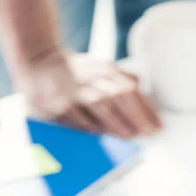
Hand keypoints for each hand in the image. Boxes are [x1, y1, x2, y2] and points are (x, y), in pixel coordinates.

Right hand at [16, 50, 161, 136]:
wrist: (37, 60)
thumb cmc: (73, 71)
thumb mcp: (99, 67)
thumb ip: (121, 77)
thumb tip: (140, 84)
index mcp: (104, 70)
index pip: (130, 89)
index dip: (146, 107)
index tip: (158, 124)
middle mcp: (90, 78)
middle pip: (117, 96)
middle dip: (135, 115)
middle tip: (149, 132)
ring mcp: (73, 90)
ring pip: (97, 105)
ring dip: (114, 121)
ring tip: (129, 135)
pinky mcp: (56, 102)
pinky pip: (73, 114)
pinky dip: (85, 123)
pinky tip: (96, 133)